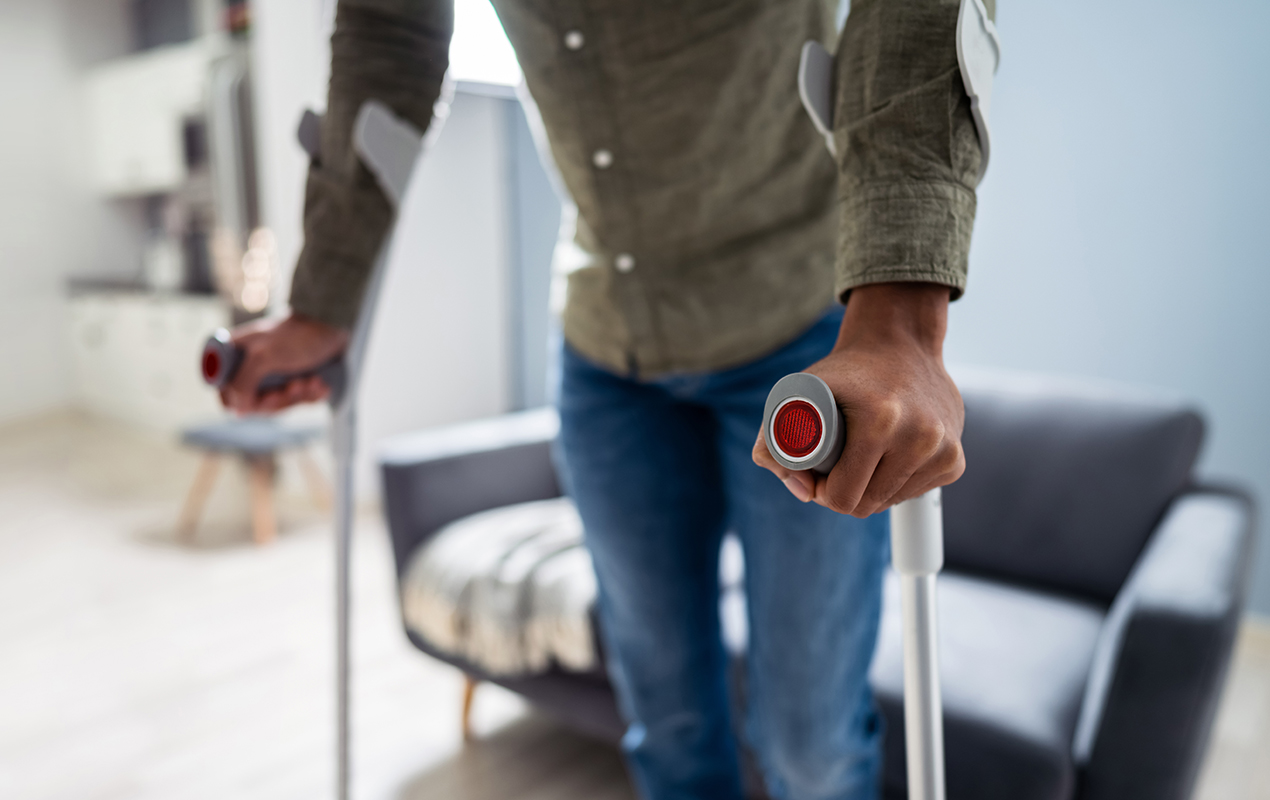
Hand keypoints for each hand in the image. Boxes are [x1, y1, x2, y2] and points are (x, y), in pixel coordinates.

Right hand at [219, 313, 349, 413]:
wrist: (334, 326)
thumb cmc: (297, 336)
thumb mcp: (263, 357)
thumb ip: (243, 383)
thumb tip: (238, 411)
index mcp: (236, 355)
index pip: (226, 392)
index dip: (242, 402)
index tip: (265, 398)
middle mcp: (251, 366)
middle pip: (255, 404)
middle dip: (280, 399)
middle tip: (295, 385)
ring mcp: (273, 376)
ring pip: (278, 405)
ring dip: (297, 396)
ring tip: (311, 380)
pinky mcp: (294, 382)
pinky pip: (297, 402)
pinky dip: (310, 395)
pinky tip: (320, 383)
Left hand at [752, 283, 964, 516]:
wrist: (901, 342)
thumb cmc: (845, 372)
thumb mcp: (797, 393)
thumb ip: (772, 443)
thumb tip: (801, 491)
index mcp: (880, 421)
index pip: (844, 497)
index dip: (822, 493)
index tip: (816, 475)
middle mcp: (920, 436)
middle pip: (868, 505)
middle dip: (844, 494)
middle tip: (834, 468)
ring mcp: (943, 449)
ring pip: (892, 502)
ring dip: (872, 490)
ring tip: (862, 455)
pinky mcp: (955, 459)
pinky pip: (915, 493)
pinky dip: (896, 483)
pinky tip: (889, 454)